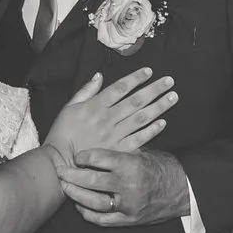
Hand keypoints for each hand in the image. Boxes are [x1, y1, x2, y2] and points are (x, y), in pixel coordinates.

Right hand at [43, 68, 175, 165]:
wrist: (60, 161)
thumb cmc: (62, 133)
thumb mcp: (69, 107)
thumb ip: (86, 91)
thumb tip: (99, 76)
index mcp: (95, 106)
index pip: (120, 88)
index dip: (136, 78)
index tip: (150, 71)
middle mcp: (108, 118)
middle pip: (136, 100)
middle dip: (155, 89)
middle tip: (170, 81)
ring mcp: (115, 135)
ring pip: (141, 117)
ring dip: (159, 106)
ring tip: (173, 97)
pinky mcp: (118, 150)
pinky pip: (139, 138)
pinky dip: (151, 130)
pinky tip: (162, 122)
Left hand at [54, 147, 194, 227]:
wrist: (184, 191)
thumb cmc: (162, 167)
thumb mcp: (143, 152)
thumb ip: (120, 150)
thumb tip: (97, 140)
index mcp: (131, 164)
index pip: (98, 158)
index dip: (83, 156)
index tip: (75, 155)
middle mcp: (128, 185)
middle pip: (91, 180)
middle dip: (72, 175)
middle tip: (59, 170)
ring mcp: (128, 204)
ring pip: (94, 202)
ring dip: (76, 195)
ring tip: (66, 187)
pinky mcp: (129, 219)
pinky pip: (102, 219)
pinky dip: (88, 213)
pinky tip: (79, 205)